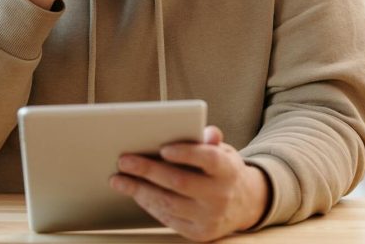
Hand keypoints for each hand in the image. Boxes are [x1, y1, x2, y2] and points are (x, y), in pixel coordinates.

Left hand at [110, 126, 270, 241]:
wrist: (244, 204)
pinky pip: (168, 218)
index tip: (163, 148)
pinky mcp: (198, 233)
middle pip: (180, 182)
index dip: (187, 154)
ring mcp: (209, 217)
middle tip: (124, 161)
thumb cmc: (225, 171)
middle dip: (148, 171)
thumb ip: (211, 140)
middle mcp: (221, 195)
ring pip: (169, 204)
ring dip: (140, 190)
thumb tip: (206, 131)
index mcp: (229, 170)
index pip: (209, 159)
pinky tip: (136, 192)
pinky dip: (149, 204)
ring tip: (120, 179)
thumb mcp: (224, 151)